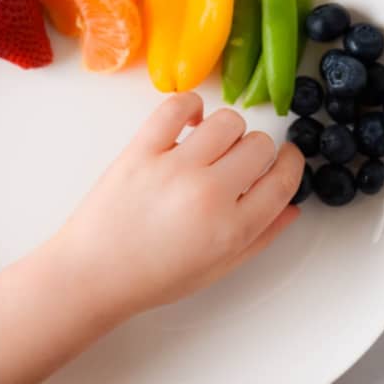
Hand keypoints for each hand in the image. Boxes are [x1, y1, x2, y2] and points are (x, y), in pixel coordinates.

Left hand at [50, 92, 303, 321]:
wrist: (93, 274)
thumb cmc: (153, 276)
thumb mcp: (218, 268)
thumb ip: (260, 237)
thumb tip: (291, 207)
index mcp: (232, 229)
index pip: (283, 180)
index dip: (291, 165)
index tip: (285, 160)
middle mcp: (209, 194)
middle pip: (260, 146)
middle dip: (258, 153)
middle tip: (240, 164)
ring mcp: (174, 168)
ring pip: (228, 121)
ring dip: (229, 130)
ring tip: (213, 146)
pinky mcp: (142, 149)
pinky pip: (177, 106)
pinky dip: (191, 106)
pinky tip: (191, 123)